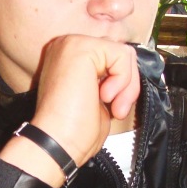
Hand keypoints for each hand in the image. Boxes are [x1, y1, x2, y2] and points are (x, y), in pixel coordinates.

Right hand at [33, 35, 139, 160]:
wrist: (57, 144)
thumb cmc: (72, 132)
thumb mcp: (97, 99)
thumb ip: (109, 79)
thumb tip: (129, 73)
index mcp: (68, 57)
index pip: (111, 57)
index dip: (121, 83)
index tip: (113, 109)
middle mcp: (67, 45)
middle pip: (119, 52)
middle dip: (127, 84)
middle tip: (117, 110)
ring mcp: (73, 43)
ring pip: (123, 53)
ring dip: (127, 85)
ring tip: (113, 107)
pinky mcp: (82, 47)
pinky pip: (122, 55)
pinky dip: (123, 81)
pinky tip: (105, 97)